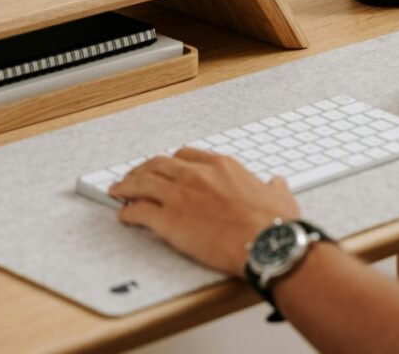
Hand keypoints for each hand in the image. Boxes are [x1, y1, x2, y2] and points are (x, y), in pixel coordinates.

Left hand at [109, 148, 299, 275]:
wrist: (266, 243)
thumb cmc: (273, 223)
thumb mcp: (280, 197)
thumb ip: (274, 187)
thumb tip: (277, 183)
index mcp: (222, 166)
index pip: (186, 155)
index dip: (171, 162)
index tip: (166, 167)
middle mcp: (197, 175)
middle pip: (159, 164)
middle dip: (143, 169)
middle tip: (134, 176)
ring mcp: (180, 196)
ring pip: (142, 183)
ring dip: (126, 186)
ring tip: (118, 191)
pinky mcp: (169, 221)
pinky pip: (139, 211)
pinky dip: (128, 213)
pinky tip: (124, 216)